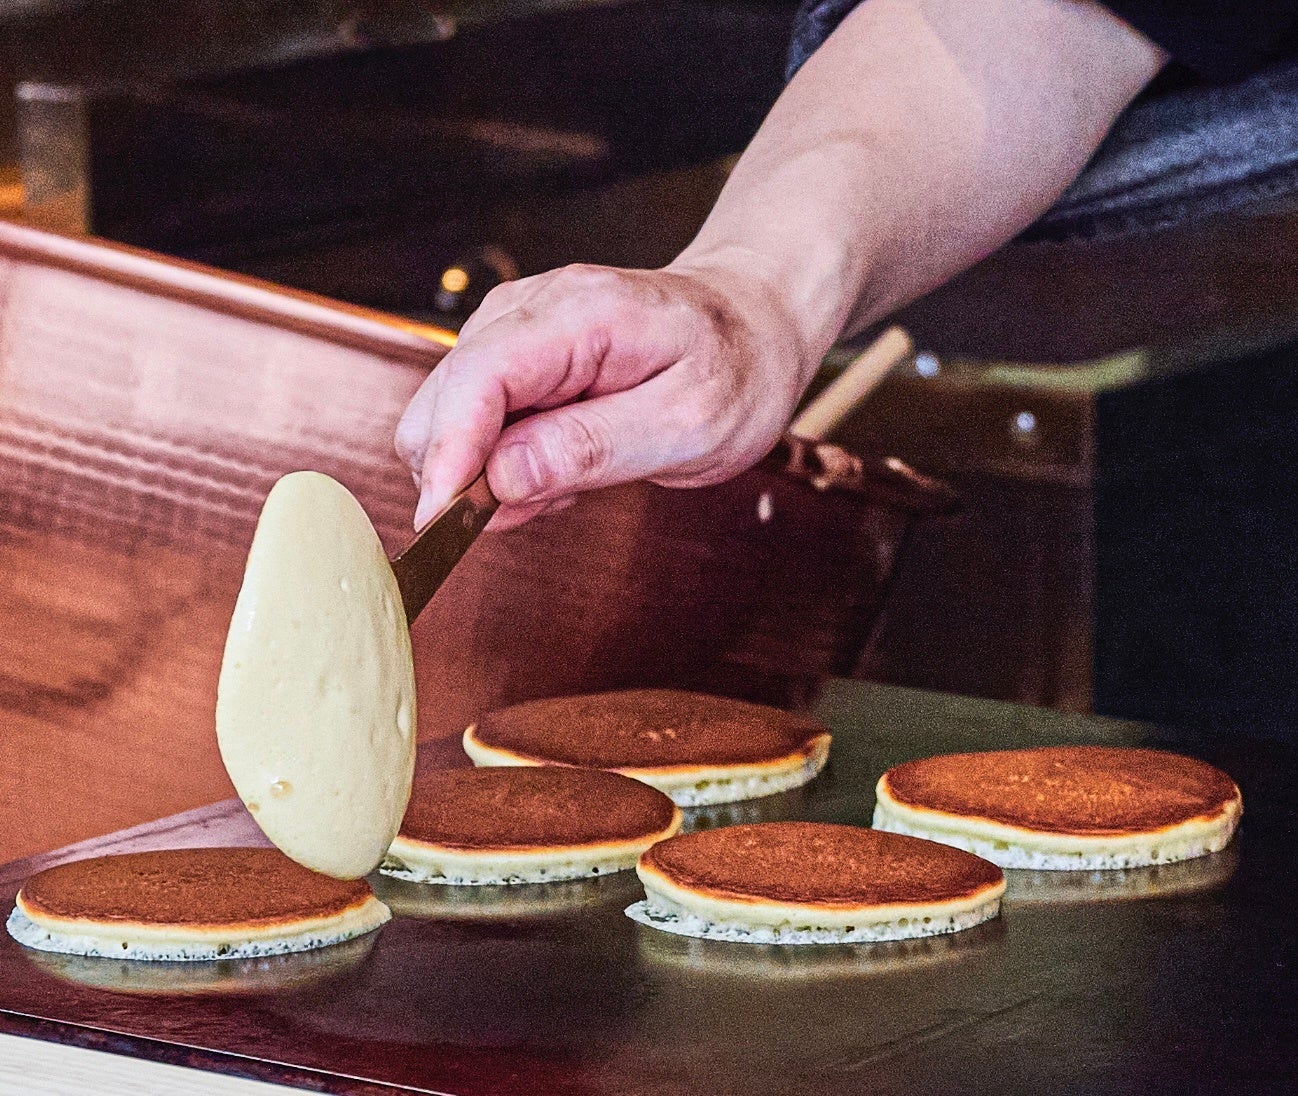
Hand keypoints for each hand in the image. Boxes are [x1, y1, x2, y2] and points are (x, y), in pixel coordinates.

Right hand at [395, 256, 818, 529]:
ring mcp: (514, 331)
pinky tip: (565, 463)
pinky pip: (475, 424)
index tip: (441, 525)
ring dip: (491, 474)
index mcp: (579, 314)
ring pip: (447, 418)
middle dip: (467, 473)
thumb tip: (500, 478)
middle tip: (549, 505)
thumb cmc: (737, 370)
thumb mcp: (690, 424)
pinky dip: (504, 463)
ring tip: (575, 480)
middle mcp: (528, 310)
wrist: (753, 326)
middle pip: (441, 401)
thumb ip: (591, 448)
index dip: (449, 455)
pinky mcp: (513, 358)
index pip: (478, 378)